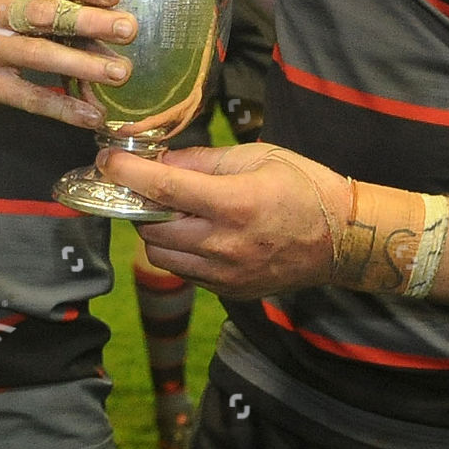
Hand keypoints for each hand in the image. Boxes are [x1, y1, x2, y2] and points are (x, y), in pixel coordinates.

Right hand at [0, 0, 136, 127]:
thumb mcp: (13, 1)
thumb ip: (54, 8)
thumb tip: (112, 22)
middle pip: (45, 13)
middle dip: (90, 21)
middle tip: (129, 29)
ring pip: (40, 54)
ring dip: (84, 64)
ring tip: (120, 72)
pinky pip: (30, 97)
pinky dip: (63, 107)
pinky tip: (92, 114)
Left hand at [99, 144, 349, 299]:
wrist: (343, 238)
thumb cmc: (303, 186)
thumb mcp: (257, 156)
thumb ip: (203, 161)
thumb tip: (161, 161)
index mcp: (234, 203)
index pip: (163, 189)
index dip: (127, 173)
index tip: (106, 160)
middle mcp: (225, 244)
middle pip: (152, 227)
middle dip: (140, 203)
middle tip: (145, 184)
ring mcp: (226, 274)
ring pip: (161, 255)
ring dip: (156, 230)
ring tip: (174, 209)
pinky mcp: (230, 292)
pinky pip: (185, 272)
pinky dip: (178, 251)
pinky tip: (196, 232)